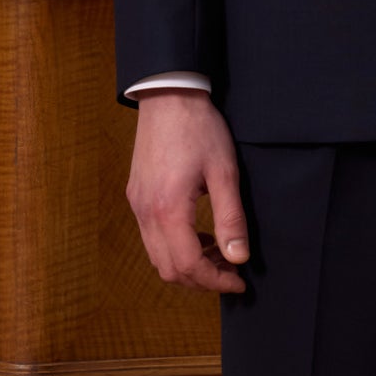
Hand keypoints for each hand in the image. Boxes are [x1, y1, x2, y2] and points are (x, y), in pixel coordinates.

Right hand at [126, 88, 250, 293]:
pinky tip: (197, 232)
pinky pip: (151, 238)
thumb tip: (239, 256)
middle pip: (168, 269)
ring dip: (187, 264)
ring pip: (157, 257)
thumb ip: (230, 217)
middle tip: (231, 270)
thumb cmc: (198, 128)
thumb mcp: (224, 171)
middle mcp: (146, 213)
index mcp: (168, 209)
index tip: (239, 280)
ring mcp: (137, 205)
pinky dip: (174, 247)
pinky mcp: (136, 195)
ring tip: (217, 251)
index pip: (188, 266)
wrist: (168, 94)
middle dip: (201, 279)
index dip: (215, 281)